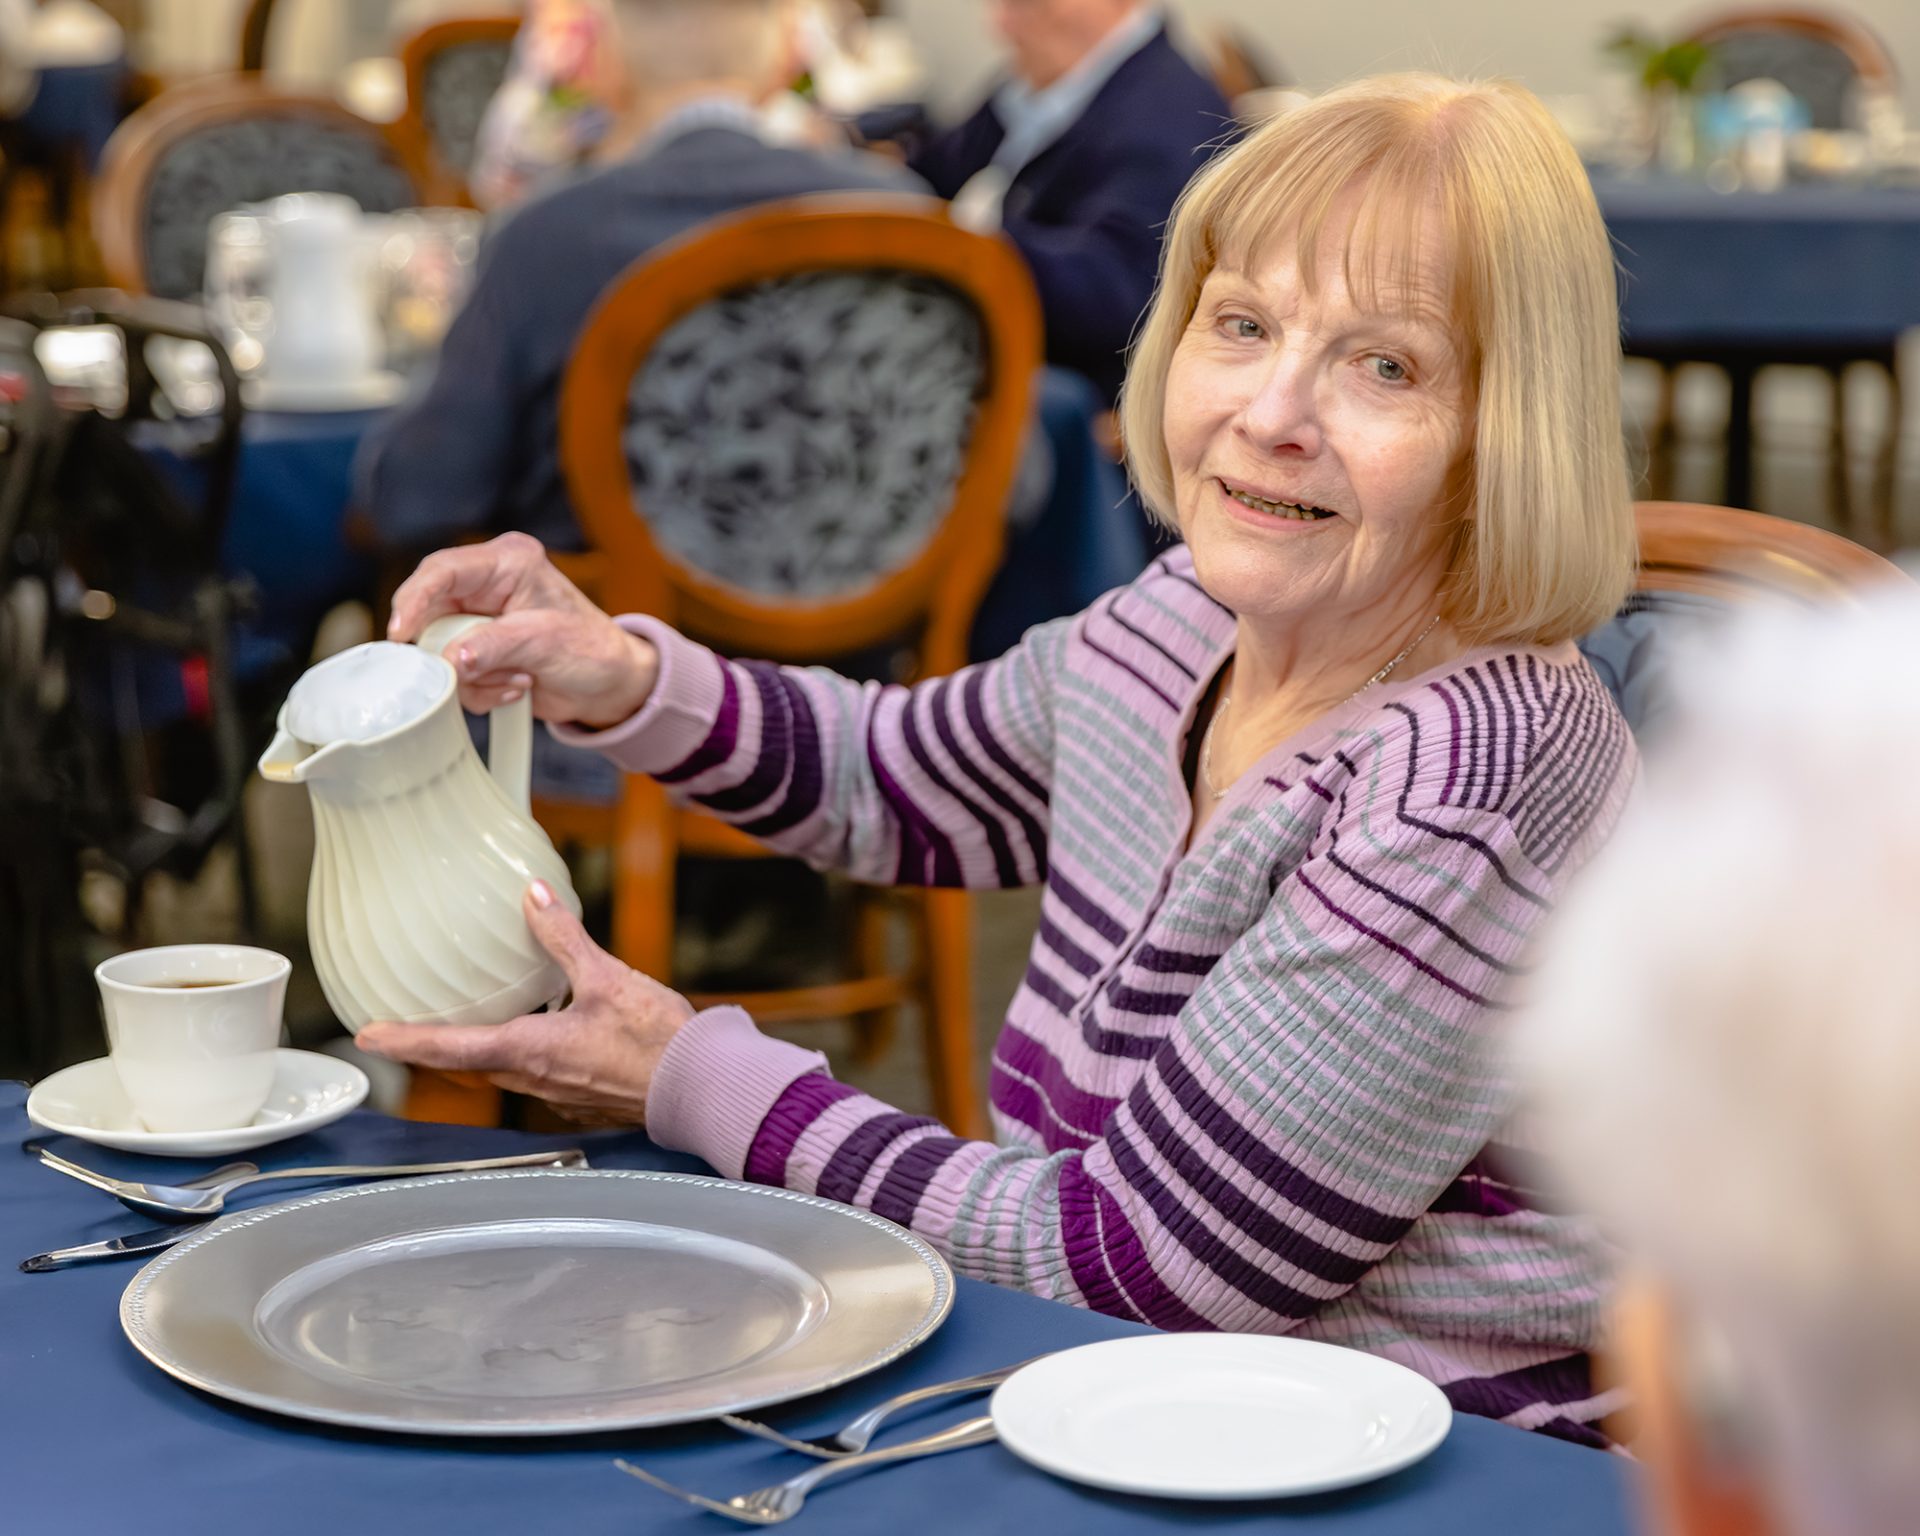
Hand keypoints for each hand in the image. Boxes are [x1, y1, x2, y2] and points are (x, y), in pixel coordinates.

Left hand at [356, 880, 694, 1125]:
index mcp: (529, 1050)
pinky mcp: (584, 1099)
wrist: (701, 1086)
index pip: (448, 1048)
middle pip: (469, 1064)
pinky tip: (548, 1036)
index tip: (368, 1035)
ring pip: (504, 1072)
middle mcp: (535, 1079)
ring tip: (475, 1026)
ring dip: (482, 1051)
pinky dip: (525, 1056)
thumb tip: (533, 895)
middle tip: (409, 1030)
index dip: (403, 1040)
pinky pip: (539, 1077)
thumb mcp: (607, 977)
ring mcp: (559, 1095)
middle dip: (437, 1049)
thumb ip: (563, 937)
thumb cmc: (658, 1041)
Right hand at [387, 532, 657, 728]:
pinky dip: (480, 689)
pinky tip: (517, 687)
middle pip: (431, 613)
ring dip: (473, 677)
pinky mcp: (477, 649)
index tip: (402, 634)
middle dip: (450, 652)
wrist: (610, 683)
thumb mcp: (545, 643)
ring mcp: (479, 619)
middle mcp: (488, 584)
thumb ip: (494, 647)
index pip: (443, 570)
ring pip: (438, 649)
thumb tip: (450, 660)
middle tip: (476, 673)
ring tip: (518, 679)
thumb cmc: (592, 649)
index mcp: (508, 561)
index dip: (415, 599)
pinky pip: (453, 672)